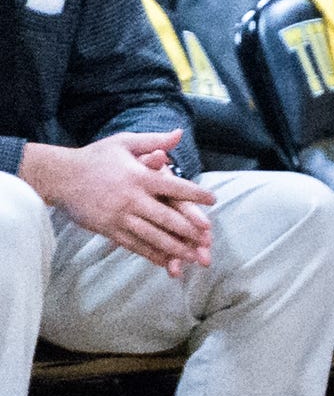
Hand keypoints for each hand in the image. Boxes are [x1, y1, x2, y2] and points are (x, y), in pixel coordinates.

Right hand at [25, 131, 214, 276]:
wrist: (59, 175)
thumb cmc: (95, 157)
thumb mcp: (124, 142)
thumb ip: (153, 141)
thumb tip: (179, 133)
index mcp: (139, 177)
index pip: (174, 187)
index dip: (196, 194)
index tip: (213, 200)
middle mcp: (131, 199)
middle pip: (166, 217)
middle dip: (189, 230)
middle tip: (208, 239)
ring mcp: (119, 216)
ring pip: (152, 235)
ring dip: (174, 247)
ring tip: (193, 257)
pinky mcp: (108, 229)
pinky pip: (133, 245)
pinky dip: (151, 254)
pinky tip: (166, 261)